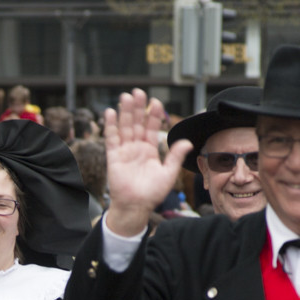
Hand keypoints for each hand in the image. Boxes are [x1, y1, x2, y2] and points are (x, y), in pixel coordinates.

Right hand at [103, 89, 191, 235]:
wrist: (136, 207)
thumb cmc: (152, 194)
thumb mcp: (168, 173)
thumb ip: (175, 156)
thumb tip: (188, 141)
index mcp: (150, 150)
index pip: (152, 128)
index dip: (153, 115)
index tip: (156, 102)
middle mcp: (136, 148)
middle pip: (136, 123)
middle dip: (138, 108)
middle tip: (138, 92)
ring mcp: (124, 151)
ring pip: (124, 127)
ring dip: (125, 112)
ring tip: (126, 97)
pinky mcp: (113, 157)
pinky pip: (111, 139)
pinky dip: (111, 125)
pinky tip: (111, 112)